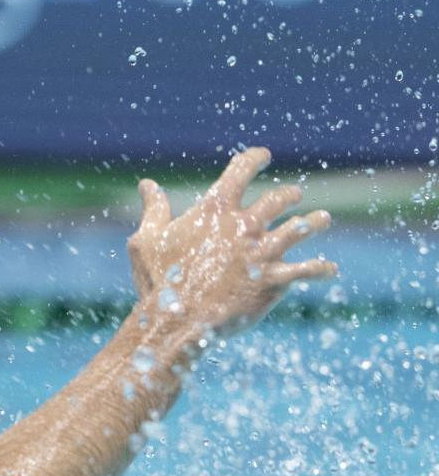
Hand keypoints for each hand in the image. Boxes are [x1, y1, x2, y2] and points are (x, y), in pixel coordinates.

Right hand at [126, 147, 336, 347]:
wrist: (176, 319)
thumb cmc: (158, 280)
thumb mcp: (146, 240)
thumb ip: (153, 210)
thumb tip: (147, 185)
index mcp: (214, 210)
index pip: (240, 170)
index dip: (253, 159)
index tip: (262, 156)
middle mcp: (244, 225)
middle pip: (277, 198)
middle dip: (288, 194)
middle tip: (292, 195)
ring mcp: (263, 252)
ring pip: (300, 228)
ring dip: (313, 222)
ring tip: (321, 219)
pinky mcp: (274, 280)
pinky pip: (307, 270)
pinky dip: (321, 268)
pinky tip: (330, 269)